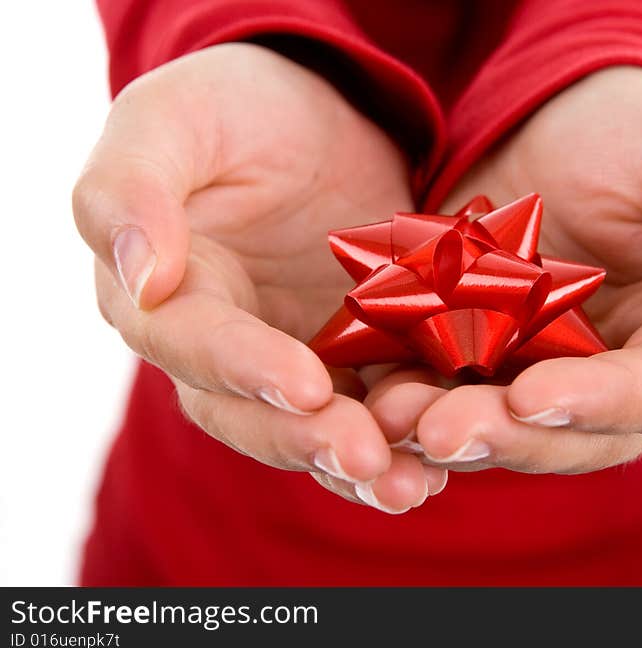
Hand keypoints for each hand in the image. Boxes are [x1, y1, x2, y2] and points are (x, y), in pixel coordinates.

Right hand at [73, 44, 445, 511]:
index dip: (244, 367)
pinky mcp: (356, 356)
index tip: (306, 384)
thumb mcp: (172, 121)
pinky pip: (377, 404)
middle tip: (366, 459)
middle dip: (308, 439)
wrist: (313, 110)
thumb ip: (132, 190)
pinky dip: (407, 435)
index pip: (195, 343)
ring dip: (363, 462)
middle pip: (253, 412)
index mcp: (166, 295)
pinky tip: (447, 459)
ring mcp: (294, 357)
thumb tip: (141, 276)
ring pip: (318, 427)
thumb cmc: (231, 107)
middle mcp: (226, 347)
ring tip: (413, 484)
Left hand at [367, 66, 641, 473]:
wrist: (559, 119)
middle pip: (569, 434)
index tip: (537, 395)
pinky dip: (412, 397)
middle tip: (441, 432)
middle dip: (507, 437)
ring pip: (500, 425)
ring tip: (393, 418)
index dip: (599, 403)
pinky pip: (445, 390)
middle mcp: (611, 378)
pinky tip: (372, 397)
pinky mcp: (477, 355)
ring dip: (447, 430)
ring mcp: (538, 371)